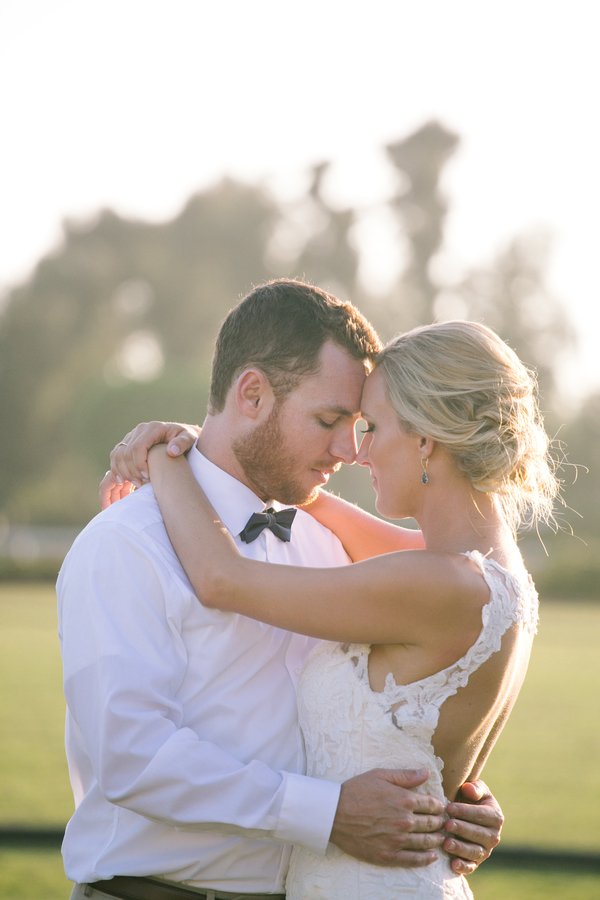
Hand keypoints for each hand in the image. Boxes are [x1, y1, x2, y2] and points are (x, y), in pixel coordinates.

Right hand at [99, 421, 199, 508]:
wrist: (183, 436)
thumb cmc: (188, 439)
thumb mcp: (190, 439)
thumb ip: (183, 443)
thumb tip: (171, 451)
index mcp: (153, 428)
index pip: (137, 446)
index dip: (139, 464)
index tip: (147, 477)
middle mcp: (140, 430)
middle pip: (126, 452)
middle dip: (132, 470)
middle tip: (142, 484)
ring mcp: (132, 436)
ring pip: (118, 454)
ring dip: (123, 471)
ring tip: (136, 483)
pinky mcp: (129, 443)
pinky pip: (116, 456)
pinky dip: (117, 468)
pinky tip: (122, 480)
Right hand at [330, 768, 445, 867]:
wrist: (334, 813)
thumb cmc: (356, 791)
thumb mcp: (380, 775)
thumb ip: (405, 776)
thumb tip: (427, 773)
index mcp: (404, 799)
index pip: (432, 804)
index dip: (439, 806)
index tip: (441, 807)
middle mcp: (404, 821)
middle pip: (432, 823)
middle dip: (440, 822)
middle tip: (444, 822)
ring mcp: (397, 840)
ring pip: (426, 841)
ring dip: (436, 839)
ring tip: (440, 837)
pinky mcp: (388, 855)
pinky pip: (413, 860)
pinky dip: (426, 859)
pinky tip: (432, 856)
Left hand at [443, 780, 503, 874]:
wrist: (464, 815)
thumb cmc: (469, 798)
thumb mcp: (474, 790)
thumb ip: (475, 788)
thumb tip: (469, 790)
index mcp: (495, 817)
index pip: (481, 815)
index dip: (465, 811)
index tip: (449, 807)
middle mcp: (494, 836)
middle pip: (478, 834)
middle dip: (462, 829)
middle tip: (446, 825)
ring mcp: (485, 851)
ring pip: (475, 852)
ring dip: (461, 848)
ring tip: (446, 843)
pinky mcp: (476, 862)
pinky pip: (471, 867)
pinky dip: (463, 867)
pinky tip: (453, 864)